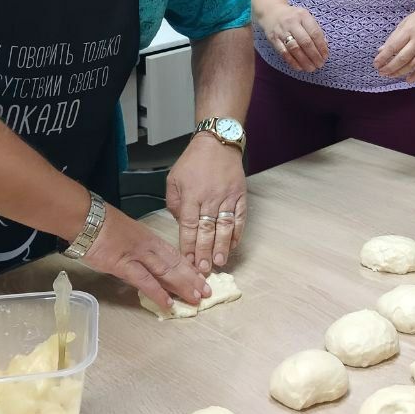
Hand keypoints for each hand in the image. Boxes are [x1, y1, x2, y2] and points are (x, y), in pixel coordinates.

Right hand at [81, 207, 210, 312]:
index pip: (175, 254)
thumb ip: (139, 248)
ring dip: (182, 286)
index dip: (189, 267)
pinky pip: (144, 281)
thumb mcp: (128, 235)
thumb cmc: (103, 226)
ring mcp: (138, 255)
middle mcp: (149, 246)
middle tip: (207, 292)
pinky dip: (157, 292)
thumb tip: (146, 264)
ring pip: (166, 272)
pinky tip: (168, 303)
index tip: (202, 277)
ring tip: (196, 299)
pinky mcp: (124, 265)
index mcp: (150, 238)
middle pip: (175, 264)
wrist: (87, 219)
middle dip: (192, 279)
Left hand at [165, 132, 247, 274]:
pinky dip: (237, 233)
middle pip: (207, 230)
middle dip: (205, 252)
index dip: (188, 246)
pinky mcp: (240, 196)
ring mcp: (227, 197)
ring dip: (222, 246)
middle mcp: (210, 198)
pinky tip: (233, 245)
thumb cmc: (193, 162)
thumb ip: (175, 203)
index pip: (189, 226)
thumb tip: (182, 224)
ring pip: (224, 227)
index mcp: (191, 195)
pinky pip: (240, 218)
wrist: (218, 143)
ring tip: (220, 263)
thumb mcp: (174, 179)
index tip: (187, 262)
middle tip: (204, 270)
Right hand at [257, 3, 329, 72]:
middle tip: (320, 64)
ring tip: (311, 68)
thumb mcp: (305, 17)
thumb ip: (315, 30)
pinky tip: (299, 67)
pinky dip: (292, 62)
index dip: (321, 46)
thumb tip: (324, 47)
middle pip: (305, 42)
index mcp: (303, 16)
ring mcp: (281, 31)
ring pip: (294, 49)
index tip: (325, 56)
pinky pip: (284, 53)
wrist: (271, 12)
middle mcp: (292, 22)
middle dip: (314, 56)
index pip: (315, 33)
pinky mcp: (273, 39)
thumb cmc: (293, 17)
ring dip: (304, 61)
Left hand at [374, 5, 414, 82]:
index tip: (376, 63)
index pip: (393, 46)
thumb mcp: (406, 22)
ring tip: (390, 75)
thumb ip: (394, 36)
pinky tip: (408, 80)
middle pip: (402, 58)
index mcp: (408, 31)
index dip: (383, 57)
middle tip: (381, 72)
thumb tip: (381, 50)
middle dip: (390, 67)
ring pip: (412, 65)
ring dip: (399, 72)